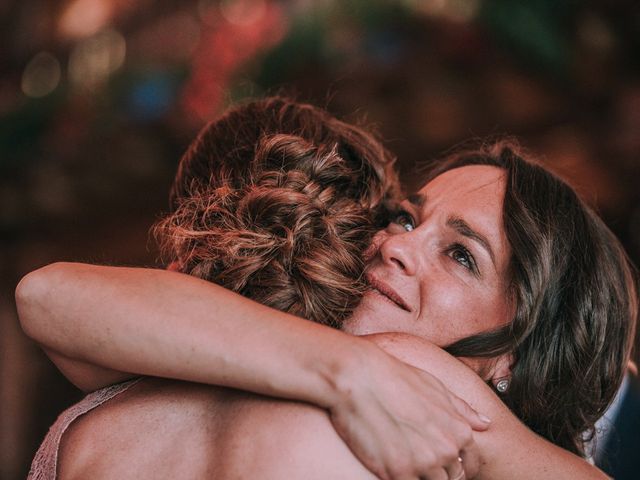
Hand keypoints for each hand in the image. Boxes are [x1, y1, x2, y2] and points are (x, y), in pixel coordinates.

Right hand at [327, 338, 487, 478]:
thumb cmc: (395, 377)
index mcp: (459, 430)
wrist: (359, 377)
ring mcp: (423, 463)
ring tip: (404, 461)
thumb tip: (485, 424)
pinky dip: (402, 479)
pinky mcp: (397, 473)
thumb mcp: (435, 386)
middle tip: (417, 460)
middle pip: (452, 479)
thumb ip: (462, 409)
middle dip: (439, 474)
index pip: (470, 464)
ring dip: (421, 477)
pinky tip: (390, 466)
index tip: (441, 463)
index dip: (457, 466)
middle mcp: (446, 449)